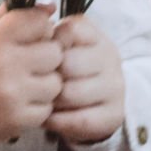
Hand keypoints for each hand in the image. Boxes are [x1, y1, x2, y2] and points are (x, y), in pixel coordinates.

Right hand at [0, 4, 61, 141]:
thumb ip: (17, 12)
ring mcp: (10, 94)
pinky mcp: (16, 119)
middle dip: (46, 56)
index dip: (40, 28)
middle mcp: (3, 64)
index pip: (42, 21)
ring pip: (55, 83)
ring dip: (45, 84)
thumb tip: (51, 4)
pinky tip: (20, 102)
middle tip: (29, 62)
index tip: (29, 36)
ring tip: (24, 84)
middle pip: (55, 53)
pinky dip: (37, 107)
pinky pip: (47, 109)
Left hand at [43, 15, 124, 144]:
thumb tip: (35, 29)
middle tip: (36, 82)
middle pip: (68, 64)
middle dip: (47, 75)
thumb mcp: (59, 46)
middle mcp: (109, 57)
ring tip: (40, 101)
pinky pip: (79, 119)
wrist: (91, 101)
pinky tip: (49, 118)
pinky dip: (58, 121)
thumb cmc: (65, 68)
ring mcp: (115, 86)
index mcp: (94, 35)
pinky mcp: (114, 113)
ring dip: (50, 100)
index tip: (40, 53)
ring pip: (71, 93)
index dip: (49, 43)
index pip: (70, 30)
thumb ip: (46, 35)